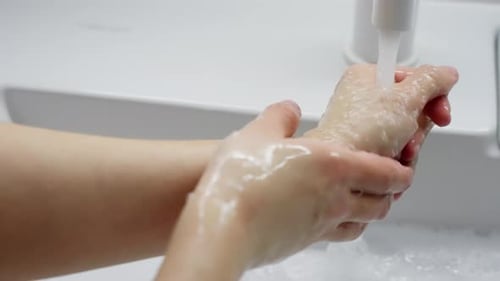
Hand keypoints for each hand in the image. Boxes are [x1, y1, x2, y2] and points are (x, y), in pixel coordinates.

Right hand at [158, 101, 412, 280]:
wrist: (224, 227)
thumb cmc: (242, 181)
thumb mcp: (258, 132)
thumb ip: (279, 117)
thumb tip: (288, 110)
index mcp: (333, 165)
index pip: (386, 172)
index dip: (401, 170)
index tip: (404, 166)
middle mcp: (336, 197)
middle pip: (382, 202)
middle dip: (391, 192)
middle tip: (388, 183)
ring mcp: (322, 223)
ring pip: (364, 222)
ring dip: (371, 211)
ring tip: (363, 201)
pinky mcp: (306, 242)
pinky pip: (338, 235)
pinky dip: (345, 226)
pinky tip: (330, 218)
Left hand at [305, 64, 458, 160]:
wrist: (342, 166)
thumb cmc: (362, 129)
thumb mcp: (405, 97)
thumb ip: (432, 80)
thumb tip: (445, 74)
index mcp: (366, 77)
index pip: (412, 79)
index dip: (431, 96)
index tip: (439, 111)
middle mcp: (363, 100)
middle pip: (411, 110)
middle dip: (418, 128)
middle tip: (411, 135)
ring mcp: (364, 127)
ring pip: (405, 135)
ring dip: (409, 146)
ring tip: (398, 152)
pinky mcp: (365, 150)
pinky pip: (394, 152)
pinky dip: (398, 159)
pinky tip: (391, 162)